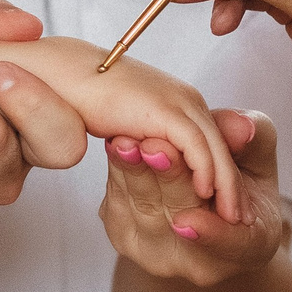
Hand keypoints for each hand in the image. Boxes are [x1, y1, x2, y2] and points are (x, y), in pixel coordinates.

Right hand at [0, 38, 240, 218]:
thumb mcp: (120, 128)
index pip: (208, 140)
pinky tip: (209, 201)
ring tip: (233, 218)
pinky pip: (199, 149)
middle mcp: (182, 98)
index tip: (227, 207)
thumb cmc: (74, 98)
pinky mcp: (166, 110)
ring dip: (224, 186)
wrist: (51, 73)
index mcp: (173, 100)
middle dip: (231, 185)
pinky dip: (210, 175)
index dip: (220, 173)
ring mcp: (177, 101)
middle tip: (240, 218)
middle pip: (220, 146)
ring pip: (215, 151)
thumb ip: (142, 144)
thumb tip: (154, 162)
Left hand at [100, 112, 282, 283]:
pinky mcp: (124, 235)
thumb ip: (256, 140)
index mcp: (250, 245)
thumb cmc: (240, 178)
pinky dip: (119, 169)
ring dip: (133, 173)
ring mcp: (157, 253)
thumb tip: (244, 125)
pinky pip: (120, 200)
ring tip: (124, 142)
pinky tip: (115, 143)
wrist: (200, 201)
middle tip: (154, 147)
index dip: (211, 234)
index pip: (232, 244)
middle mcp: (201, 263)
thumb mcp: (259, 158)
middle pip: (180, 217)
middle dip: (167, 181)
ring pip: (144, 207)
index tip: (191, 215)